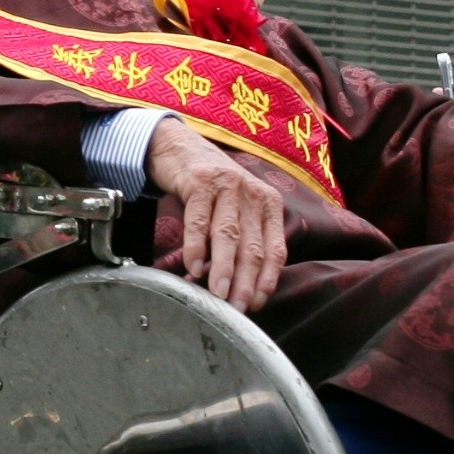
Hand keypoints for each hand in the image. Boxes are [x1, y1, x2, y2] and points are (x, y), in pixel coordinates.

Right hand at [146, 117, 286, 313]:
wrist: (178, 145)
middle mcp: (252, 194)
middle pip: (253, 247)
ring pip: (228, 236)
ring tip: (218, 295)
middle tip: (236, 309)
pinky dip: (196, 247)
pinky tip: (193, 267)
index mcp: (268, 204)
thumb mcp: (237, 206)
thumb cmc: (210, 185)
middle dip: (245, 283)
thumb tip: (234, 286)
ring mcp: (227, 186)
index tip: (256, 304)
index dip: (267, 280)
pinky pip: (199, 221)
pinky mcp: (201, 182)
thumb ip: (242, 240)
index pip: (276, 250)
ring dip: (223, 269)